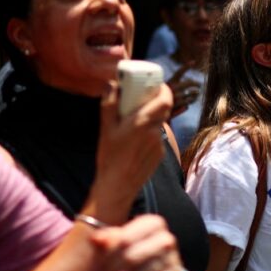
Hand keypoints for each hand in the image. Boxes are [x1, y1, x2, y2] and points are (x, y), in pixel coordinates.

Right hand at [90, 83, 172, 222]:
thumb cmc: (109, 157)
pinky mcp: (159, 154)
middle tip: (143, 98)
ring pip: (159, 123)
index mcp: (142, 122)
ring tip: (134, 120)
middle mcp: (154, 131)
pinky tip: (135, 140)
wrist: (117, 186)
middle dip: (156, 100)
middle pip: (164, 109)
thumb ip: (109, 104)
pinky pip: (156, 137)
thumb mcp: (105, 128)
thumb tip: (112, 84)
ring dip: (151, 117)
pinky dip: (149, 132)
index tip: (155, 85)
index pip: (165, 99)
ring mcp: (158, 144)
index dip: (164, 89)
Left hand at [91, 214, 180, 270]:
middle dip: (110, 269)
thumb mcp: (119, 241)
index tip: (94, 264)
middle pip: (130, 257)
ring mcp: (173, 257)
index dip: (107, 253)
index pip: (125, 239)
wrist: (152, 269)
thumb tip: (95, 239)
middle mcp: (166, 238)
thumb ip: (107, 238)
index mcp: (153, 223)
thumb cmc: (133, 250)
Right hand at [166, 62, 199, 116]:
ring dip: (196, 93)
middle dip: (196, 83)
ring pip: (192, 92)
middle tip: (199, 85)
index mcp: (170, 81)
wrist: (155, 108)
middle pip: (190, 82)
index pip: (179, 72)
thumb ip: (176, 84)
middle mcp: (174, 87)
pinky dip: (193, 99)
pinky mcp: (179, 103)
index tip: (193, 61)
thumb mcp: (166, 88)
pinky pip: (190, 100)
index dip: (187, 66)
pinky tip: (193, 99)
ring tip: (197, 93)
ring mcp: (177, 95)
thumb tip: (190, 81)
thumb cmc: (161, 97)